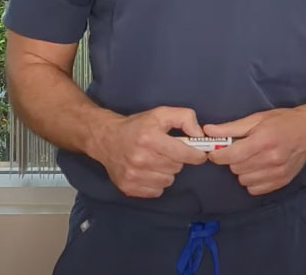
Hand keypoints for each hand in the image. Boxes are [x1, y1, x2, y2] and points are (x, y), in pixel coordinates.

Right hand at [89, 106, 208, 198]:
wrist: (106, 139)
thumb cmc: (136, 126)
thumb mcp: (161, 113)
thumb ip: (185, 118)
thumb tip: (199, 134)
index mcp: (150, 138)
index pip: (184, 153)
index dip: (196, 154)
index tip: (199, 154)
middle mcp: (141, 159)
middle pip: (177, 168)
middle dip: (176, 160)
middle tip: (166, 152)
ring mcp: (133, 175)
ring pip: (168, 181)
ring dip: (166, 172)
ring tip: (155, 161)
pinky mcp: (128, 187)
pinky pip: (157, 191)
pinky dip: (156, 183)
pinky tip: (148, 171)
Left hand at [203, 105, 305, 195]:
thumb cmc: (284, 121)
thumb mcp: (257, 118)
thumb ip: (231, 127)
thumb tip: (208, 131)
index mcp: (262, 141)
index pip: (229, 155)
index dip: (217, 154)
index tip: (215, 151)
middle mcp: (270, 159)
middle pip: (235, 168)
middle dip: (232, 159)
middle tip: (240, 150)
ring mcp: (276, 172)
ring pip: (243, 180)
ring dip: (242, 170)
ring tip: (251, 158)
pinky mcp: (281, 182)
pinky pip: (254, 189)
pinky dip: (252, 180)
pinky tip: (258, 168)